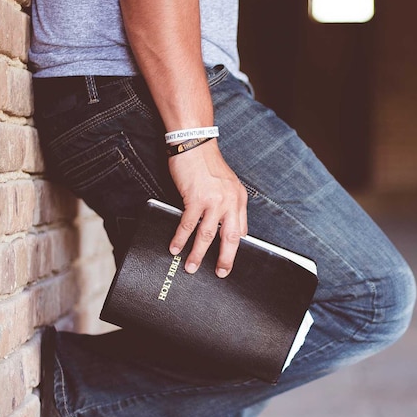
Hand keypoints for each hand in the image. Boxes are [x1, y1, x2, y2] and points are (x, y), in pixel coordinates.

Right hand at [168, 139, 247, 277]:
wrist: (195, 143)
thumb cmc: (207, 164)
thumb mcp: (227, 184)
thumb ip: (229, 205)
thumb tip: (225, 228)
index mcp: (239, 200)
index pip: (240, 231)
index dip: (234, 249)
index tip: (229, 262)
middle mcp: (229, 202)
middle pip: (229, 238)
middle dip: (224, 259)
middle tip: (220, 273)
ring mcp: (213, 201)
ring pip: (206, 235)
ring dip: (197, 254)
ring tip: (191, 267)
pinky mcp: (195, 198)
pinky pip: (188, 224)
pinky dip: (180, 238)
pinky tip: (175, 247)